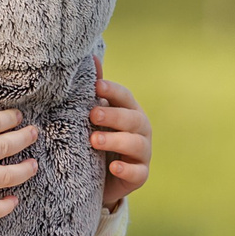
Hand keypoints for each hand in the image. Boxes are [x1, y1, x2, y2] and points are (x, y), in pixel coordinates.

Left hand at [89, 57, 151, 211]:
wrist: (103, 177)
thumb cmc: (102, 137)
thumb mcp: (97, 116)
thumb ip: (97, 91)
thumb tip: (91, 58)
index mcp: (130, 111)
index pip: (125, 97)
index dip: (113, 91)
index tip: (96, 87)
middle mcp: (141, 130)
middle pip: (132, 119)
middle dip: (113, 115)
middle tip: (92, 114)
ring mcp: (143, 153)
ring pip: (136, 144)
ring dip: (115, 141)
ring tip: (93, 140)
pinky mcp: (140, 175)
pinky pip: (137, 172)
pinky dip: (126, 169)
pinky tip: (112, 167)